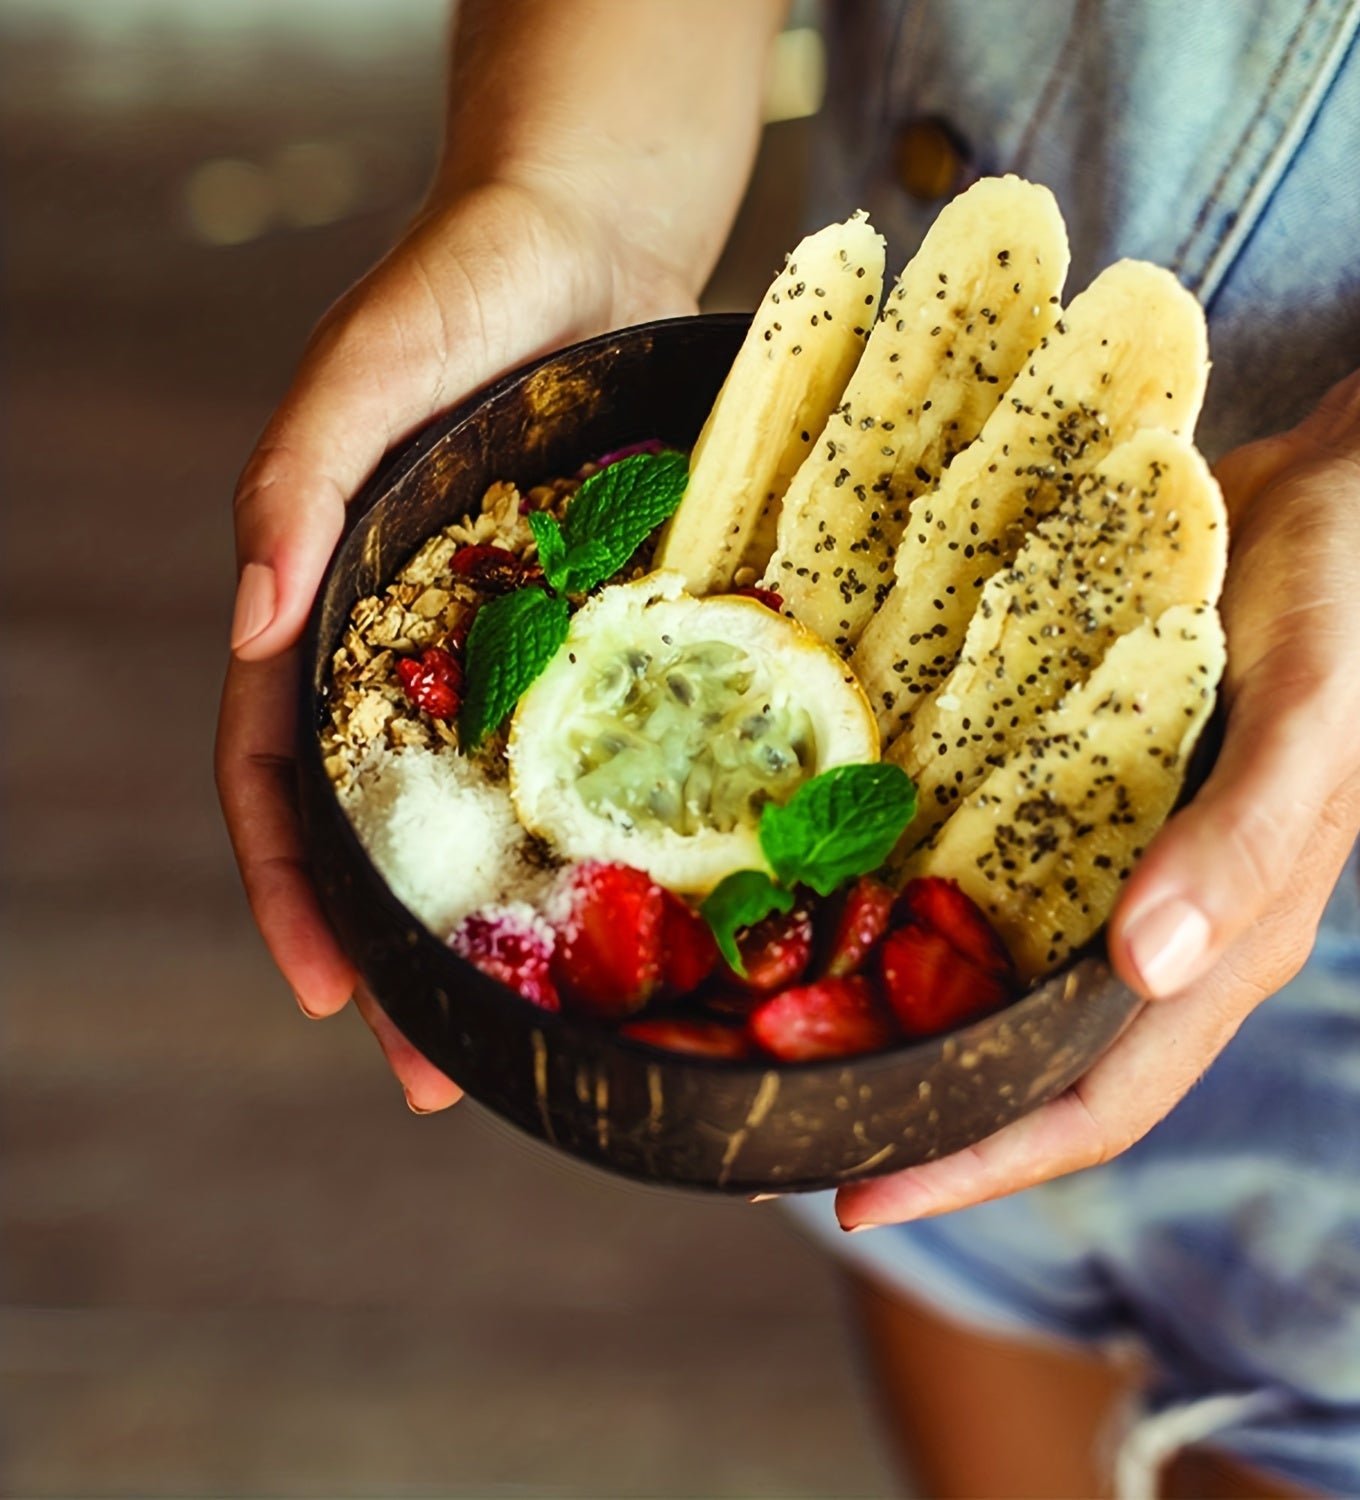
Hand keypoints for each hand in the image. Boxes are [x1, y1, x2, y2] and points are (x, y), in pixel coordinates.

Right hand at [215, 178, 696, 1111]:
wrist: (594, 230)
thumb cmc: (462, 284)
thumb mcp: (361, 369)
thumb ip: (295, 481)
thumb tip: (247, 620)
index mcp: (336, 611)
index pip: (283, 779)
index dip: (294, 890)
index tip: (331, 998)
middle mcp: (422, 648)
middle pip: (396, 825)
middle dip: (407, 953)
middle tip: (440, 1076)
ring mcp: (517, 646)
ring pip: (503, 804)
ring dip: (511, 914)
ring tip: (550, 1024)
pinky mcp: (605, 623)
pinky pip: (605, 738)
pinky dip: (610, 821)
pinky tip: (653, 893)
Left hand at [836, 301, 1359, 1227]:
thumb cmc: (1357, 598)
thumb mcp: (1305, 711)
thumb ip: (1243, 840)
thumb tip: (1152, 968)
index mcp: (1224, 939)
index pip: (1097, 1101)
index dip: (983, 1163)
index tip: (862, 1200)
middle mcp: (1162, 917)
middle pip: (1028, 1055)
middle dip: (918, 1101)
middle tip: (783, 1108)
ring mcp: (1120, 851)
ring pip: (1001, 965)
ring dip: (903, 1003)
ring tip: (782, 1012)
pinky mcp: (1087, 782)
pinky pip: (993, 860)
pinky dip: (918, 887)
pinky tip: (838, 874)